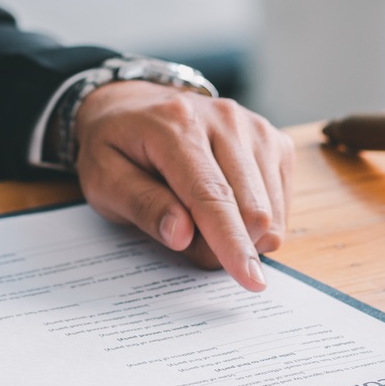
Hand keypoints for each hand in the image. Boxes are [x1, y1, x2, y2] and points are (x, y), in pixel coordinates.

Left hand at [71, 82, 294, 289]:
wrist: (135, 106)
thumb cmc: (116, 146)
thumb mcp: (103, 179)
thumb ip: (142, 205)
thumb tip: (182, 235)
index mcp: (178, 126)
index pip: (213, 195)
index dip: (231, 242)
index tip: (250, 279)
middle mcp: (226, 119)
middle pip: (253, 209)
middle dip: (225, 247)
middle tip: (186, 241)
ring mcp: (256, 128)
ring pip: (272, 211)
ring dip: (241, 235)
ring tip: (201, 217)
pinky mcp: (275, 141)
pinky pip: (281, 203)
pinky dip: (256, 222)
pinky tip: (226, 206)